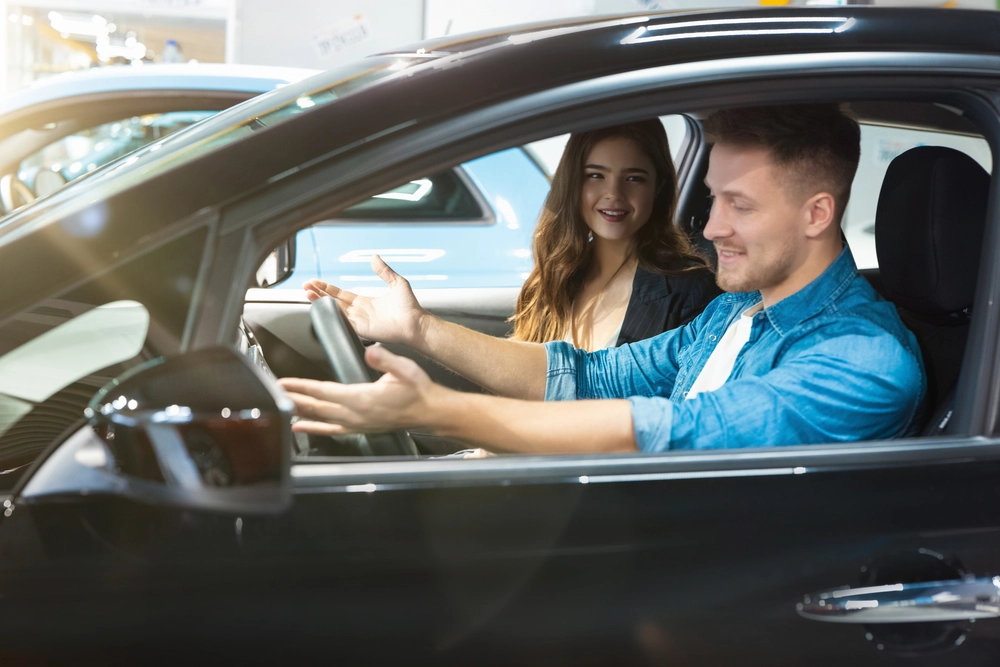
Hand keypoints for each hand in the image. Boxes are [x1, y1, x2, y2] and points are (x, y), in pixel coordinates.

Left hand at [279, 345, 443, 435]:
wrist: (430, 411)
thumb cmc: (418, 390)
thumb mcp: (405, 369)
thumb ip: (386, 360)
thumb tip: (371, 352)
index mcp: (363, 398)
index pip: (324, 392)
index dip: (302, 387)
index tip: (284, 383)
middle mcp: (356, 414)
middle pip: (316, 407)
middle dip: (294, 399)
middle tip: (274, 393)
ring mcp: (357, 423)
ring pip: (321, 419)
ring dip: (300, 412)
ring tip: (281, 407)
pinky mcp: (360, 428)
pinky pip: (331, 430)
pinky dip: (313, 428)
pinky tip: (301, 426)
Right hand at [303, 254, 426, 345]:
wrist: (415, 322)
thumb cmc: (409, 306)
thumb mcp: (396, 282)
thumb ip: (384, 270)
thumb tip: (374, 257)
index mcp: (366, 302)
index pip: (341, 294)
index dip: (328, 288)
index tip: (316, 283)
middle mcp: (360, 312)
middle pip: (333, 302)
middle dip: (318, 294)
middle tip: (306, 287)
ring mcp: (359, 321)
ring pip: (334, 311)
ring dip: (320, 302)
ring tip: (308, 294)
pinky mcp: (361, 329)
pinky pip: (343, 322)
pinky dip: (332, 315)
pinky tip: (322, 308)